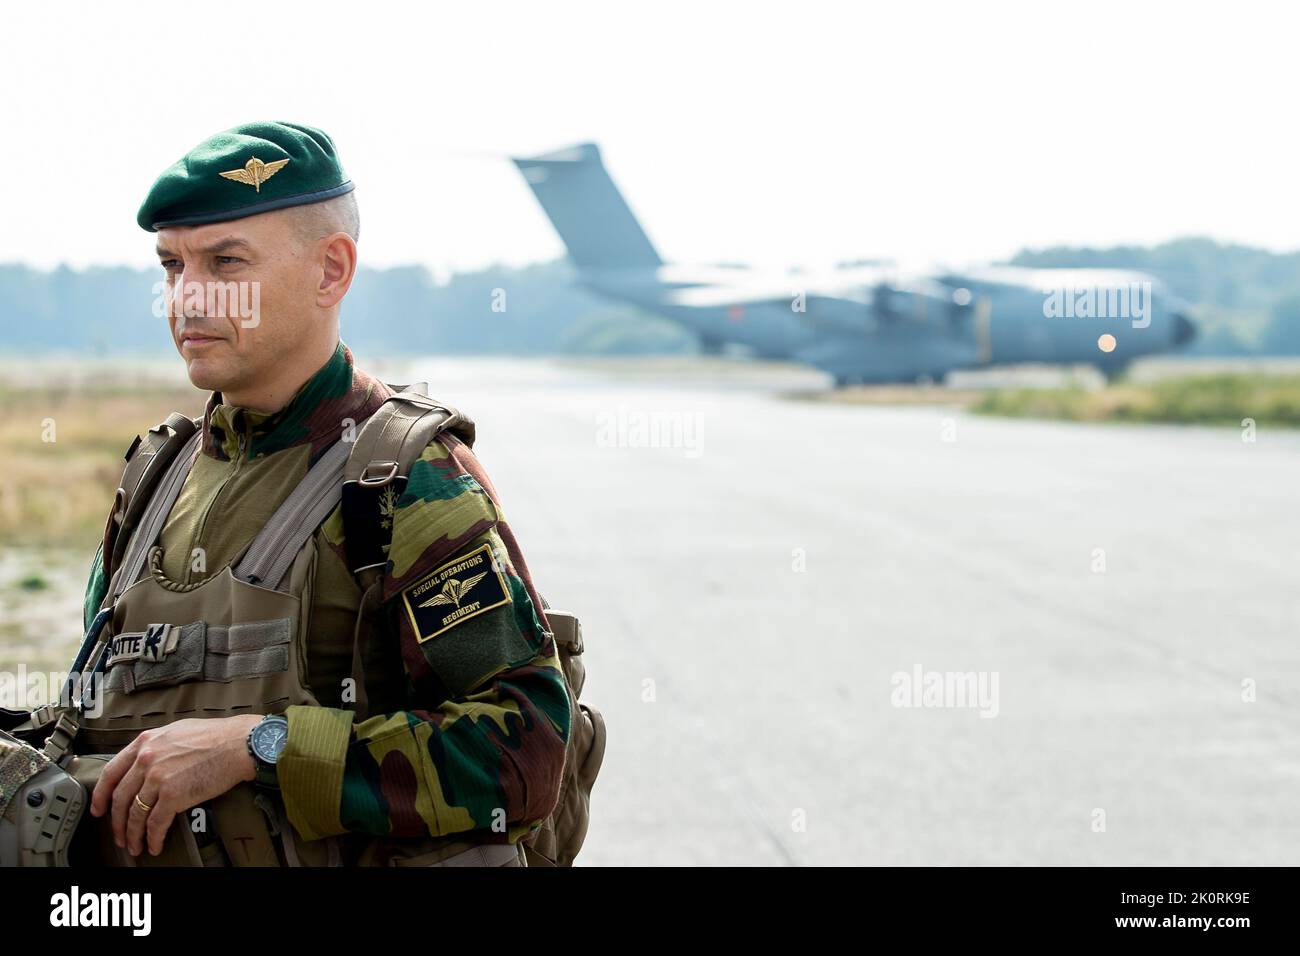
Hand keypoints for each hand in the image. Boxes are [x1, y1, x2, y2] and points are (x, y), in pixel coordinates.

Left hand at [88, 714, 262, 856]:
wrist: (238, 744)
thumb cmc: (216, 736)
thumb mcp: (176, 731)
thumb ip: (157, 746)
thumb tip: (148, 764)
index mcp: (145, 743)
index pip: (110, 773)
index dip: (100, 795)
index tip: (98, 809)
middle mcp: (146, 759)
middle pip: (120, 799)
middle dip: (117, 823)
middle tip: (119, 835)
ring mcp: (158, 778)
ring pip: (135, 814)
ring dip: (133, 835)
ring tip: (135, 846)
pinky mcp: (173, 795)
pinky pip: (155, 823)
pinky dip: (152, 838)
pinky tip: (154, 844)